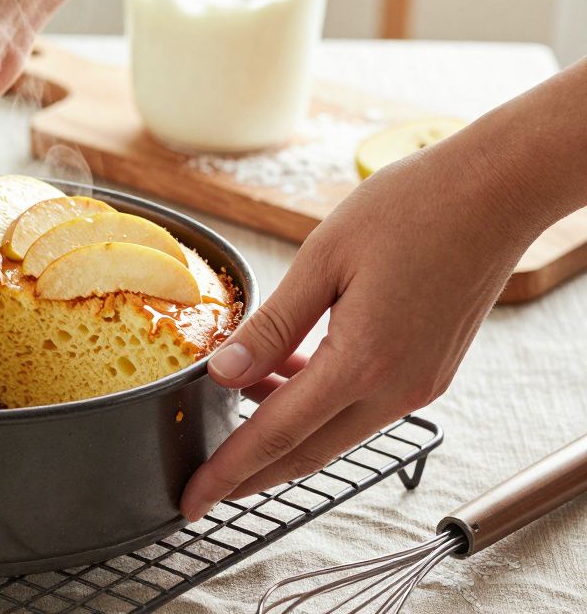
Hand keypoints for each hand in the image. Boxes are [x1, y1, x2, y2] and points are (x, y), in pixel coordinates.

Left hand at [179, 138, 541, 520]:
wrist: (497, 190)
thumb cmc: (412, 208)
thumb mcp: (321, 259)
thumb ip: (271, 326)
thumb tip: (224, 374)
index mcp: (363, 363)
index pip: (277, 436)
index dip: (229, 471)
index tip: (192, 499)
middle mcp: (398, 388)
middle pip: (308, 452)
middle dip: (252, 473)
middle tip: (204, 485)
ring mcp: (420, 384)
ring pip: (336, 432)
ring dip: (285, 432)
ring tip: (236, 411)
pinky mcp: (431, 371)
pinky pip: (363, 406)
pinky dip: (319, 405)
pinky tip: (287, 376)